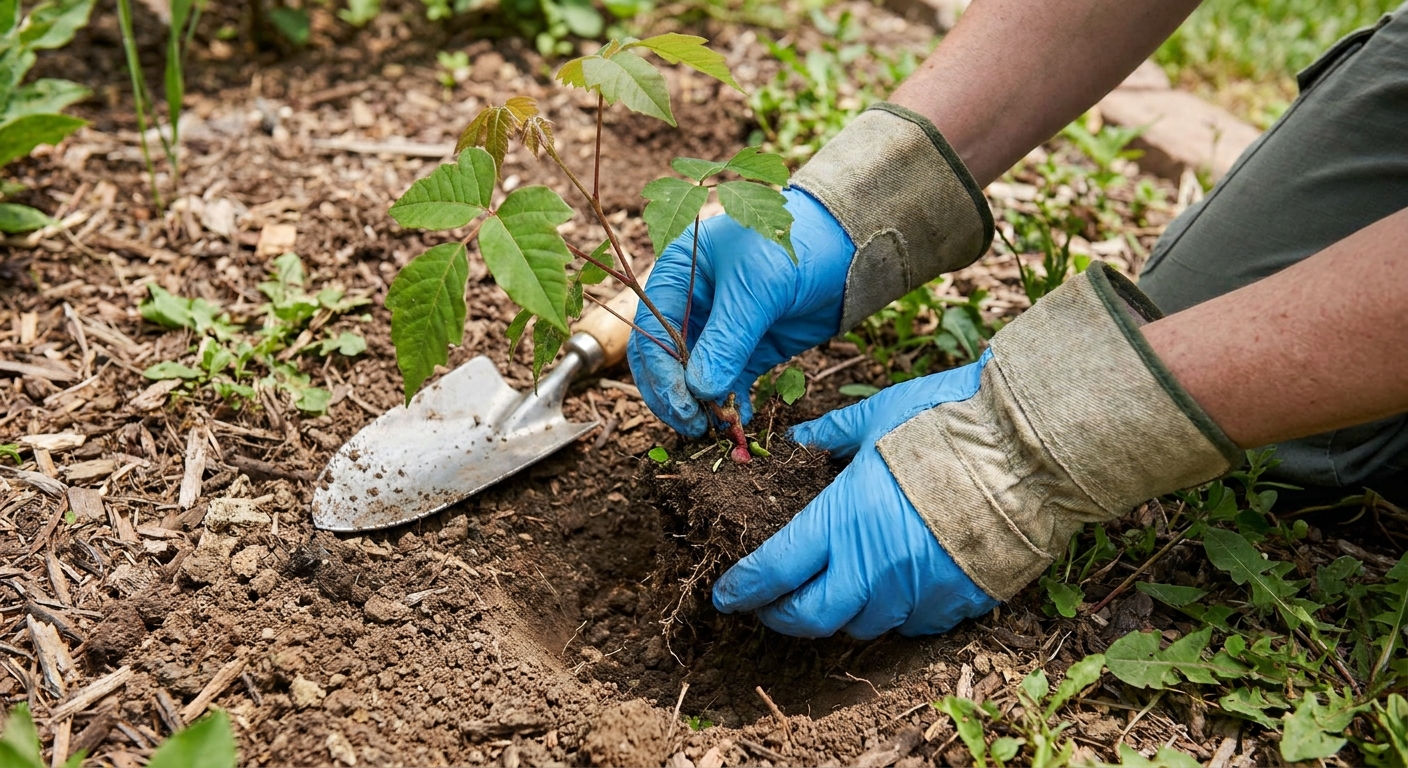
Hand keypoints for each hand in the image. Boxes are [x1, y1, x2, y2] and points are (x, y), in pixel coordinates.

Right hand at [626, 188, 854, 437]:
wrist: (849, 248)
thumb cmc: (796, 247)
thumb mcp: (757, 288)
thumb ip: (728, 340)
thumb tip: (700, 391)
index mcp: (678, 274)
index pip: (653, 331)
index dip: (661, 372)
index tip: (682, 405)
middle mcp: (690, 304)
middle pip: (665, 360)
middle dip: (676, 395)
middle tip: (694, 426)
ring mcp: (718, 329)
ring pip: (695, 378)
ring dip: (702, 405)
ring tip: (718, 428)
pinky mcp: (747, 350)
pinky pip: (729, 384)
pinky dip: (731, 404)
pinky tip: (740, 421)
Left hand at [712, 355, 999, 638]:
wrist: (1030, 448)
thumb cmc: (947, 421)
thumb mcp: (874, 417)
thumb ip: (828, 435)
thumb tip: (796, 441)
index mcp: (842, 520)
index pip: (774, 571)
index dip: (742, 588)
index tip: (725, 595)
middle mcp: (873, 568)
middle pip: (810, 619)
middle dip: (781, 616)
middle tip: (769, 606)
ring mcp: (917, 592)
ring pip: (861, 626)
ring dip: (839, 615)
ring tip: (832, 594)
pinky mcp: (958, 603)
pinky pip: (912, 625)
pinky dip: (894, 614)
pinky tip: (891, 592)